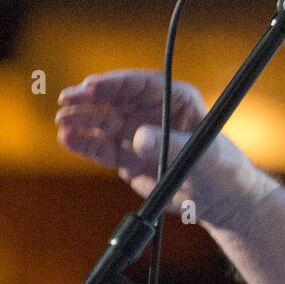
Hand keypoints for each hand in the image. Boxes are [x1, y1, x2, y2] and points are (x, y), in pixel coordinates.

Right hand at [55, 69, 270, 230]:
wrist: (220, 200)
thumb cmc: (221, 170)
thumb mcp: (201, 156)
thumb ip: (169, 146)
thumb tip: (138, 137)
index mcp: (176, 99)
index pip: (140, 84)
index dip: (114, 83)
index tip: (91, 86)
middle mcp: (153, 112)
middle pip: (115, 99)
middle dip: (90, 99)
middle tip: (67, 101)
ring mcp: (139, 133)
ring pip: (104, 122)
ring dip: (83, 120)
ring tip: (63, 122)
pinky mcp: (129, 156)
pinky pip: (103, 147)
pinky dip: (85, 144)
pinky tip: (68, 139)